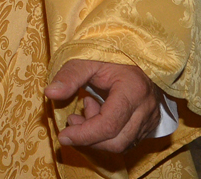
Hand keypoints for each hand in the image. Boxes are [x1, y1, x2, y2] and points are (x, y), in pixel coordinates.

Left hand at [46, 58, 164, 153]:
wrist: (133, 56)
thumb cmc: (109, 56)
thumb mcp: (87, 60)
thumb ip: (69, 76)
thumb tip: (50, 93)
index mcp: (133, 90)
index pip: (109, 125)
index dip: (84, 135)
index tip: (63, 136)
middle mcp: (146, 109)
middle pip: (117, 141)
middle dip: (89, 137)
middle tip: (73, 118)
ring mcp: (150, 119)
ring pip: (122, 144)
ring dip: (97, 136)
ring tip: (86, 111)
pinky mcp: (149, 124)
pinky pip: (127, 141)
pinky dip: (107, 136)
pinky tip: (98, 115)